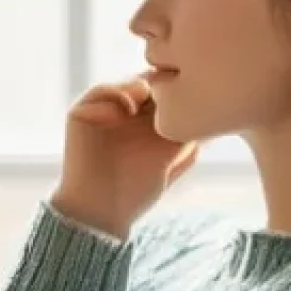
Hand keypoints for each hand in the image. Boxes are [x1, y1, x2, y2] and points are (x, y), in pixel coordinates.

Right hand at [49, 74, 199, 239]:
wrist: (100, 209)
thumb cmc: (137, 190)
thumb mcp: (174, 158)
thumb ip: (191, 133)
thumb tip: (209, 106)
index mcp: (148, 123)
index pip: (168, 93)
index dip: (181, 89)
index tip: (194, 92)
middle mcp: (126, 114)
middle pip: (150, 81)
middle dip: (163, 84)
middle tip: (174, 90)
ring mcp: (103, 112)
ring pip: (127, 82)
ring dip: (143, 85)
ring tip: (151, 99)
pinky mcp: (81, 113)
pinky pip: (100, 90)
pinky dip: (116, 92)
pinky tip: (129, 109)